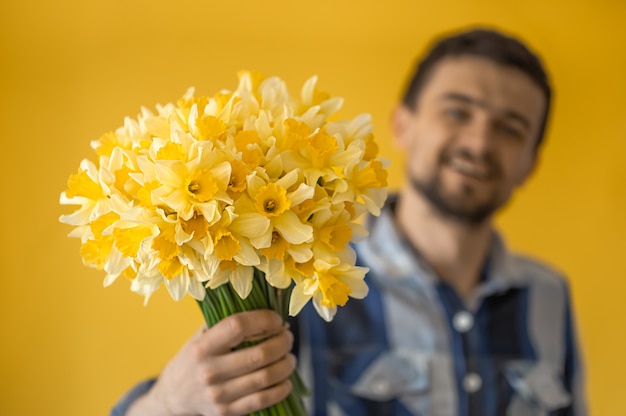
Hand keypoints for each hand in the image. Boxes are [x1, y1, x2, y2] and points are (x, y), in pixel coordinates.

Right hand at [127, 310, 295, 415]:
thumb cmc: (195, 357)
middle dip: (283, 342)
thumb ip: (227, 322)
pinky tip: (285, 380)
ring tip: (289, 357)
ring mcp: (219, 394)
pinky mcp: (227, 412)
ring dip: (286, 364)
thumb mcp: (201, 335)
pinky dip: (281, 388)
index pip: (238, 325)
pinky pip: (263, 400)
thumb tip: (267, 306)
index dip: (264, 319)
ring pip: (266, 377)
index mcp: (203, 346)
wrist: (174, 395)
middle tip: (287, 337)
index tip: (276, 319)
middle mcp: (209, 371)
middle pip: (260, 353)